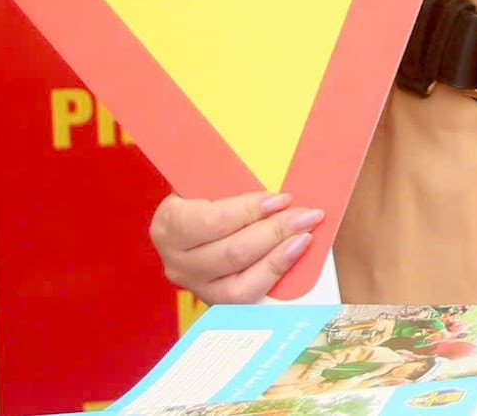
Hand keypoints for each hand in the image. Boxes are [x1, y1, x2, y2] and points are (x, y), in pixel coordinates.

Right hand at [149, 190, 322, 301]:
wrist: (198, 219)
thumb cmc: (212, 192)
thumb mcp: (213, 178)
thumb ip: (235, 177)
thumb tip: (278, 175)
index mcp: (169, 223)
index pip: (212, 221)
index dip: (250, 211)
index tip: (281, 198)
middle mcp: (176, 260)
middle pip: (232, 252)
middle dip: (276, 231)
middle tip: (307, 215)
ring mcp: (195, 286)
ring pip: (240, 281)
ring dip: (280, 255)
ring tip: (305, 234)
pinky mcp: (214, 301)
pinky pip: (247, 296)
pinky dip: (274, 274)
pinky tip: (294, 253)